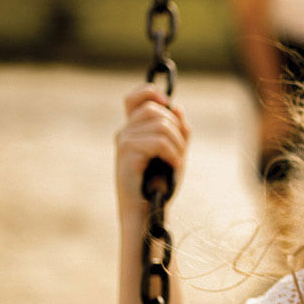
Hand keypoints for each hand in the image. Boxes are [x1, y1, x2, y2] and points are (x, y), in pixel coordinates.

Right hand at [115, 85, 189, 217]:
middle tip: (180, 150)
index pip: (135, 97)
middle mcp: (125, 132)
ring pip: (160, 125)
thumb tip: (176, 106)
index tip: (167, 103)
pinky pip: (158, 141)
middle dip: (176, 128)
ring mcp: (124, 142)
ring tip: (176, 159)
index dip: (151, 93)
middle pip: (154, 109)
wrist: (148, 211)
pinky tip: (174, 164)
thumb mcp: (175, 151)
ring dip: (177, 142)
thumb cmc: (161, 184)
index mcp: (134, 129)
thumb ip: (178, 129)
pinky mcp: (126, 153)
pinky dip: (173, 153)